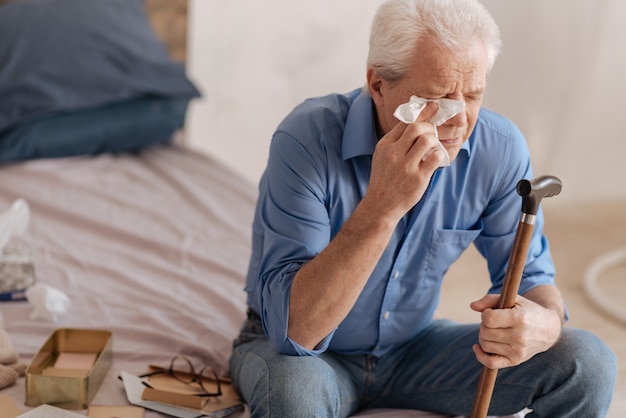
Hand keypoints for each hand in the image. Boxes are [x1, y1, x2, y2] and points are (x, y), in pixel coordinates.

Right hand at [364, 102, 444, 220]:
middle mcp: (394, 154)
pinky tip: (436, 158)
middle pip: (416, 128)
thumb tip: (414, 124)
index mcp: (385, 146)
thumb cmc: (384, 179)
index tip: (432, 106)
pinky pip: (435, 158)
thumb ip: (395, 141)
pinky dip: (439, 155)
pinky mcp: (418, 178)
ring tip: (433, 147)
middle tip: (432, 132)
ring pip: (427, 140)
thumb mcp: (381, 156)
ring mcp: (406, 166)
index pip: (405, 122)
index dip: (422, 113)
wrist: (380, 205)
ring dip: (434, 141)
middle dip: (429, 126)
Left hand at [470, 293, 561, 368]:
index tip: (492, 312)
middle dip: (484, 325)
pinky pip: (490, 363)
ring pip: (485, 345)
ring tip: (494, 331)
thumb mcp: (513, 299)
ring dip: (484, 336)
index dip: (486, 313)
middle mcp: (519, 337)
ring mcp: (518, 351)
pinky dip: (480, 355)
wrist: (548, 329)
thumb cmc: (527, 311)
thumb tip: (472, 306)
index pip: (488, 319)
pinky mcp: (515, 361)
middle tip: (494, 322)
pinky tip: (478, 347)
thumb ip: (490, 299)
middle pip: (484, 332)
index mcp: (519, 319)